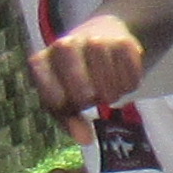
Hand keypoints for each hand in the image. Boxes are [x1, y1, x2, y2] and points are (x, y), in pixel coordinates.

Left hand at [26, 12, 147, 125]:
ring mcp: (95, 41)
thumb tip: (86, 140)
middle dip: (90, 101)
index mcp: (42, 61)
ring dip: (112, 94)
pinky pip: (131, 81)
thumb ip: (68, 120)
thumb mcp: (63, 97)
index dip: (66, 108)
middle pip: (83, 94)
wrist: (102, 32)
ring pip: (110, 90)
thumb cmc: (75, 73)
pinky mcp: (124, 43)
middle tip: (91, 95)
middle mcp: (65, 46)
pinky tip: (120, 78)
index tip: (70, 103)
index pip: (53, 98)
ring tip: (106, 86)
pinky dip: (128, 86)